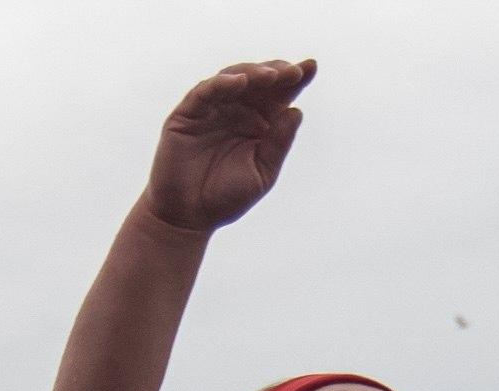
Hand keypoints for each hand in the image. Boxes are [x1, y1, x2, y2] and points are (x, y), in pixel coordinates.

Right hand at [143, 59, 315, 234]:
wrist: (188, 217)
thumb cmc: (226, 197)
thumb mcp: (263, 172)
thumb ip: (278, 143)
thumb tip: (297, 110)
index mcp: (259, 124)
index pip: (280, 95)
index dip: (296, 79)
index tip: (312, 66)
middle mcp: (237, 111)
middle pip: (258, 82)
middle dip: (277, 73)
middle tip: (294, 71)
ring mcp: (212, 110)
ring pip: (233, 80)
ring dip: (252, 74)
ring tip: (272, 76)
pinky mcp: (187, 114)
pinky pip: (205, 92)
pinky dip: (221, 84)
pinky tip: (239, 81)